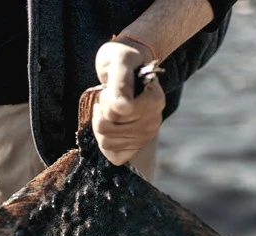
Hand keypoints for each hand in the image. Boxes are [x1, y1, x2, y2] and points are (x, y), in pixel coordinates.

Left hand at [93, 41, 165, 165]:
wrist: (128, 68)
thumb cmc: (121, 61)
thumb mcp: (119, 60)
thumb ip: (121, 80)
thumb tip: (122, 107)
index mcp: (155, 100)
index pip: (118, 111)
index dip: (106, 100)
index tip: (111, 88)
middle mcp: (154, 121)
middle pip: (108, 127)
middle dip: (101, 111)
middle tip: (108, 97)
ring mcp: (145, 136)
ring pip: (106, 142)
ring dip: (100, 124)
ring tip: (108, 110)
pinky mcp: (136, 147)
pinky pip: (113, 155)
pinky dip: (104, 141)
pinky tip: (109, 126)